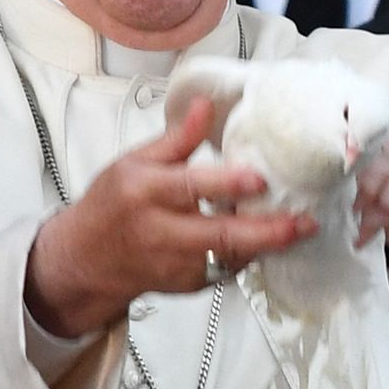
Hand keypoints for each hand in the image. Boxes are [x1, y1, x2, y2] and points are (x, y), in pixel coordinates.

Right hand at [25, 97, 317, 336]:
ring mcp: (174, 264)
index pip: (190, 187)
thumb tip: (204, 105)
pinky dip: (247, 253)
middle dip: (266, 232)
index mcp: (144, 191)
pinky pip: (226, 268)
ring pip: (229, 256)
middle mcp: (160, 231)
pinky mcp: (186, 284)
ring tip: (299, 227)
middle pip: (219, 235)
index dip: (227, 184)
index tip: (260, 178)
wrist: (84, 260)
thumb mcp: (133, 162)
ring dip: (266, 243)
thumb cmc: (112, 204)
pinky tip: (266, 239)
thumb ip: (175, 139)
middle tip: (303, 223)